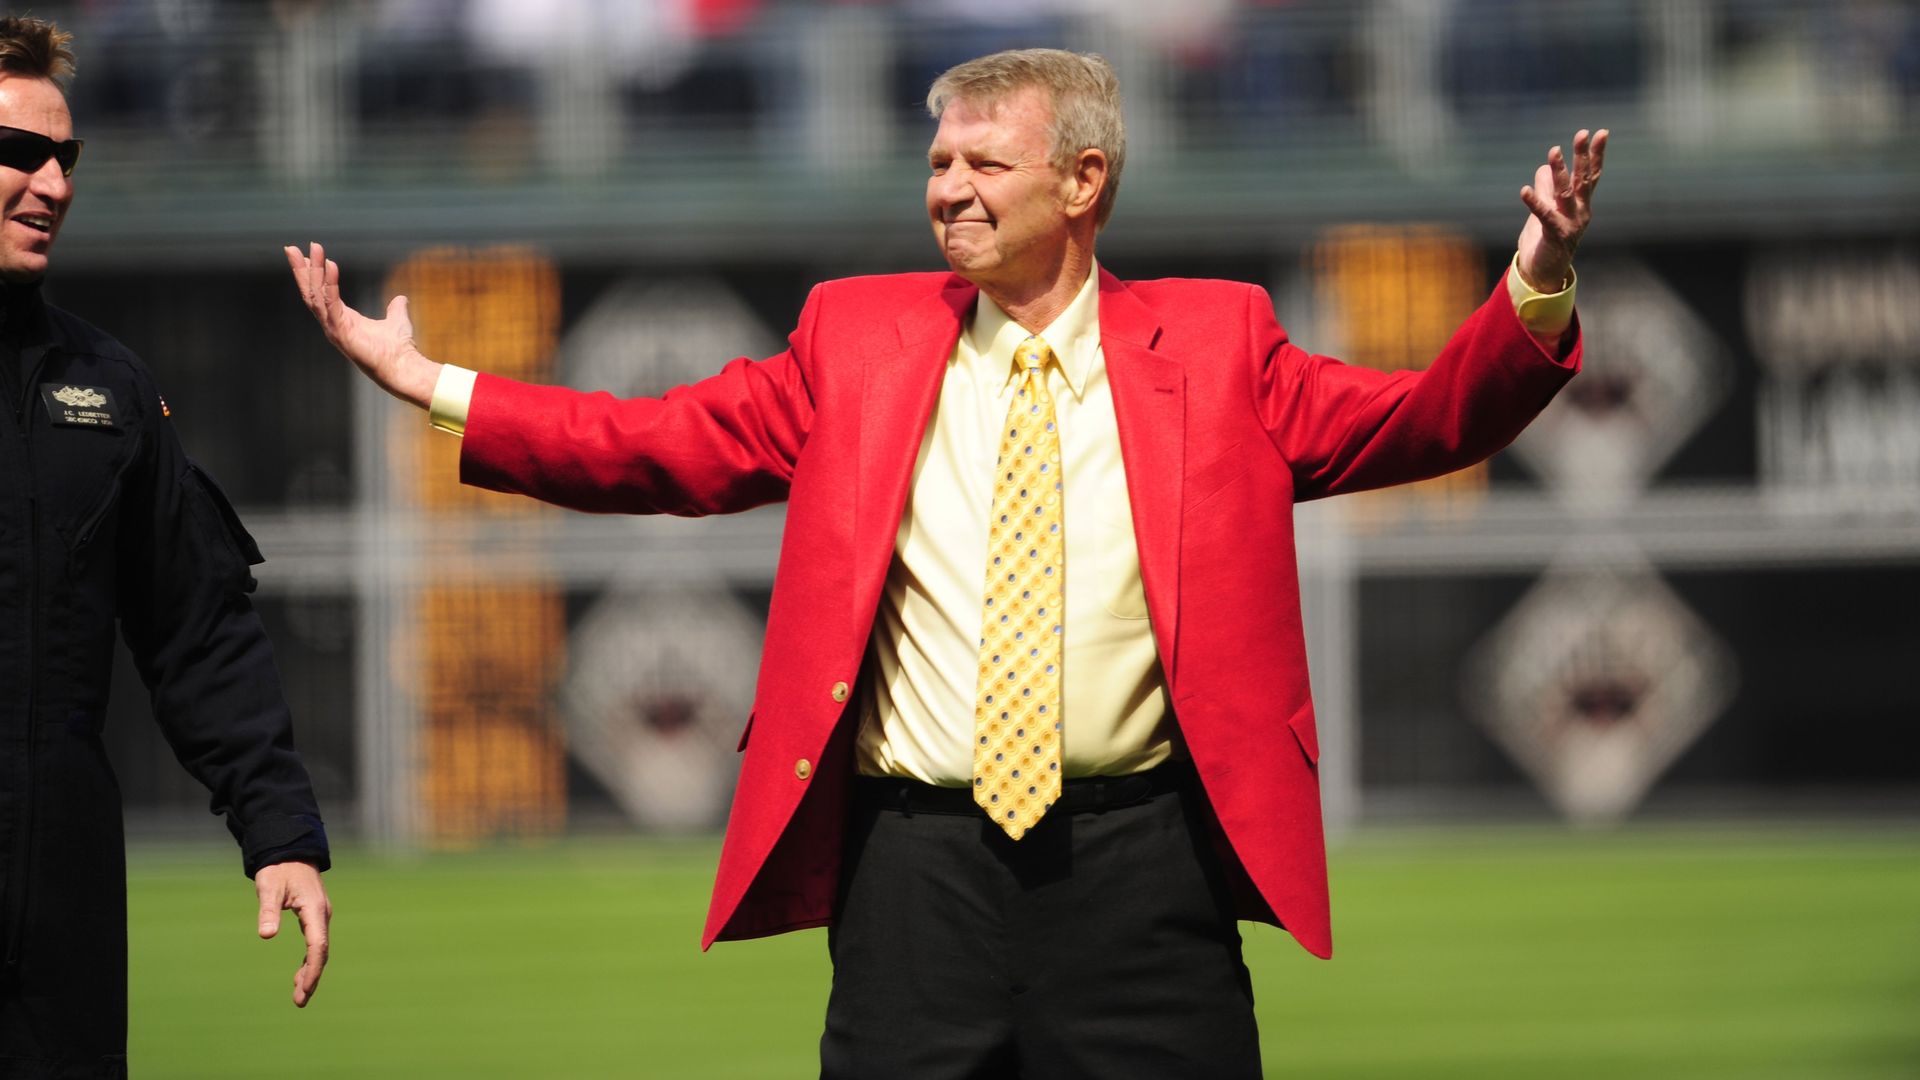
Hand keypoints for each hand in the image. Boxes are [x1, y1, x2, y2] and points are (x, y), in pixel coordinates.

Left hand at [255, 860, 331, 1007]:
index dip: (313, 969)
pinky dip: (309, 961)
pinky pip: (315, 943)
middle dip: (312, 977)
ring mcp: (319, 916)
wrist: (290, 850)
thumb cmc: (279, 869)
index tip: (305, 989)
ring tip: (300, 996)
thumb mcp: (269, 887)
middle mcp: (322, 915)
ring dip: (311, 972)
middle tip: (300, 1001)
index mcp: (315, 910)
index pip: (318, 946)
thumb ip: (268, 911)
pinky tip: (300, 975)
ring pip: (319, 950)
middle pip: (321, 952)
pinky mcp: (314, 916)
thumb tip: (266, 935)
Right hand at [285, 241, 440, 408]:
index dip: (311, 275)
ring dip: (313, 270)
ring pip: (316, 294)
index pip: (319, 293)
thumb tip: (401, 299)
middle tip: (290, 248)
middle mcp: (333, 323)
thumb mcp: (396, 321)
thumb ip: (395, 309)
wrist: (403, 367)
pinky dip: (330, 283)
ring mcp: (334, 328)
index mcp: (341, 320)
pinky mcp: (341, 332)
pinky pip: (331, 303)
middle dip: (301, 269)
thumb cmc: (398, 349)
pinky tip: (330, 264)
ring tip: (313, 249)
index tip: (303, 255)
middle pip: (311, 292)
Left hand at [1516, 128, 1608, 292]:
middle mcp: (1580, 211)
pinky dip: (1534, 202)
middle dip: (1583, 155)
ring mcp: (1570, 223)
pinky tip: (1524, 190)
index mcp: (1580, 204)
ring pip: (1565, 193)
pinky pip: (1543, 215)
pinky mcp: (1554, 234)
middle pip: (1583, 179)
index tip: (1601, 133)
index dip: (1595, 154)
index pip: (1590, 175)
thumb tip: (1544, 168)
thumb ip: (1547, 189)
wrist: (1543, 273)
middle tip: (1583, 133)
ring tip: (1553, 151)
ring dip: (1559, 171)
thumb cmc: (1546, 239)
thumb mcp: (1547, 209)